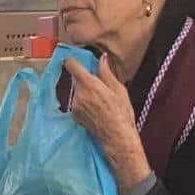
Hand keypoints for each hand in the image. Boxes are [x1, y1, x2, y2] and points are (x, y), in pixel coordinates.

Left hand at [64, 54, 151, 193]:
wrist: (116, 136)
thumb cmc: (122, 112)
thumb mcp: (119, 89)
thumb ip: (107, 73)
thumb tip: (102, 58)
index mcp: (90, 84)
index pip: (72, 65)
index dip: (72, 60)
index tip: (74, 58)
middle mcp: (78, 94)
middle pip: (75, 78)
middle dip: (84, 77)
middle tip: (98, 83)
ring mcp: (74, 106)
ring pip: (76, 90)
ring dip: (84, 90)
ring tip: (100, 99)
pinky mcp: (73, 115)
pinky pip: (76, 102)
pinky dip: (83, 101)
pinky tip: (96, 108)